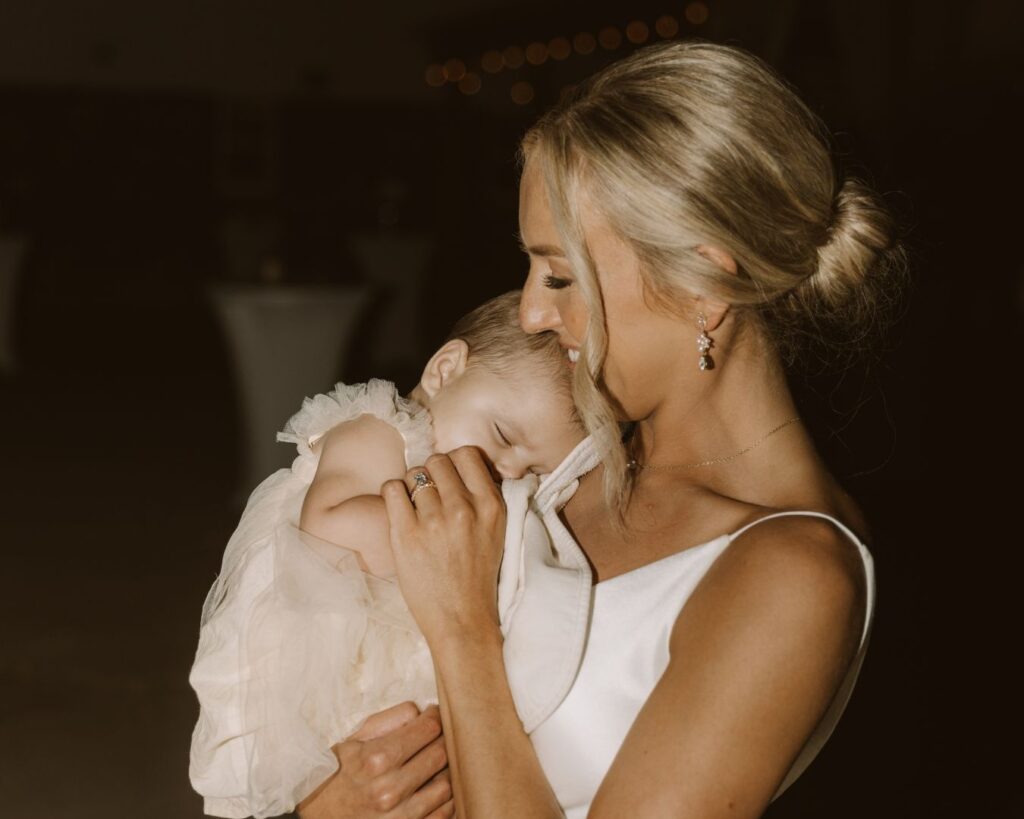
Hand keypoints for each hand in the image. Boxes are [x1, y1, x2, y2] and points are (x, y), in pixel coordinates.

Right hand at [298, 702, 452, 818]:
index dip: (435, 716)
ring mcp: (400, 816)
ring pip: (447, 785)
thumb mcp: (354, 738)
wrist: (320, 813)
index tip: (433, 715)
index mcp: (376, 759)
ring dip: (445, 770)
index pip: (428, 728)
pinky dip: (445, 799)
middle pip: (441, 754)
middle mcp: (389, 789)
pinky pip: (444, 814)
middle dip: (442, 740)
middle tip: (436, 737)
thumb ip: (389, 719)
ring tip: (433, 764)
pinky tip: (432, 788)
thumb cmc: (338, 771)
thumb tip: (422, 711)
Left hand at [381, 448, 506, 645]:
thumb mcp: (496, 531)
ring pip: (413, 474)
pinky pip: (391, 489)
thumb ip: (483, 497)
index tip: (448, 479)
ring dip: (411, 488)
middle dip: (431, 474)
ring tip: (415, 509)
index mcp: (491, 505)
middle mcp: (464, 509)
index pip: (466, 454)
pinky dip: (392, 495)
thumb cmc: (477, 577)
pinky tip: (400, 512)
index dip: (453, 462)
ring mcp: (434, 521)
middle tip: (428, 496)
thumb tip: (461, 466)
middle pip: (437, 461)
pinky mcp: (406, 535)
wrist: (462, 620)